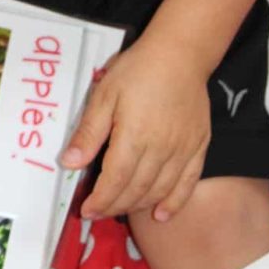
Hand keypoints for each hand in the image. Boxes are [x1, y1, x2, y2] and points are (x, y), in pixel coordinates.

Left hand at [60, 39, 209, 221]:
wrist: (180, 54)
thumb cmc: (137, 71)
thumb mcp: (104, 95)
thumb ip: (88, 133)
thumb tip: (69, 163)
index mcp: (134, 136)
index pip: (115, 181)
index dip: (101, 200)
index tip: (87, 210)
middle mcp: (161, 149)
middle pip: (136, 190)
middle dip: (114, 206)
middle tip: (99, 212)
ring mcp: (183, 150)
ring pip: (159, 190)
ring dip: (138, 205)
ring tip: (121, 209)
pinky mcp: (199, 146)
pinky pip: (188, 182)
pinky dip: (174, 202)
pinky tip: (161, 214)